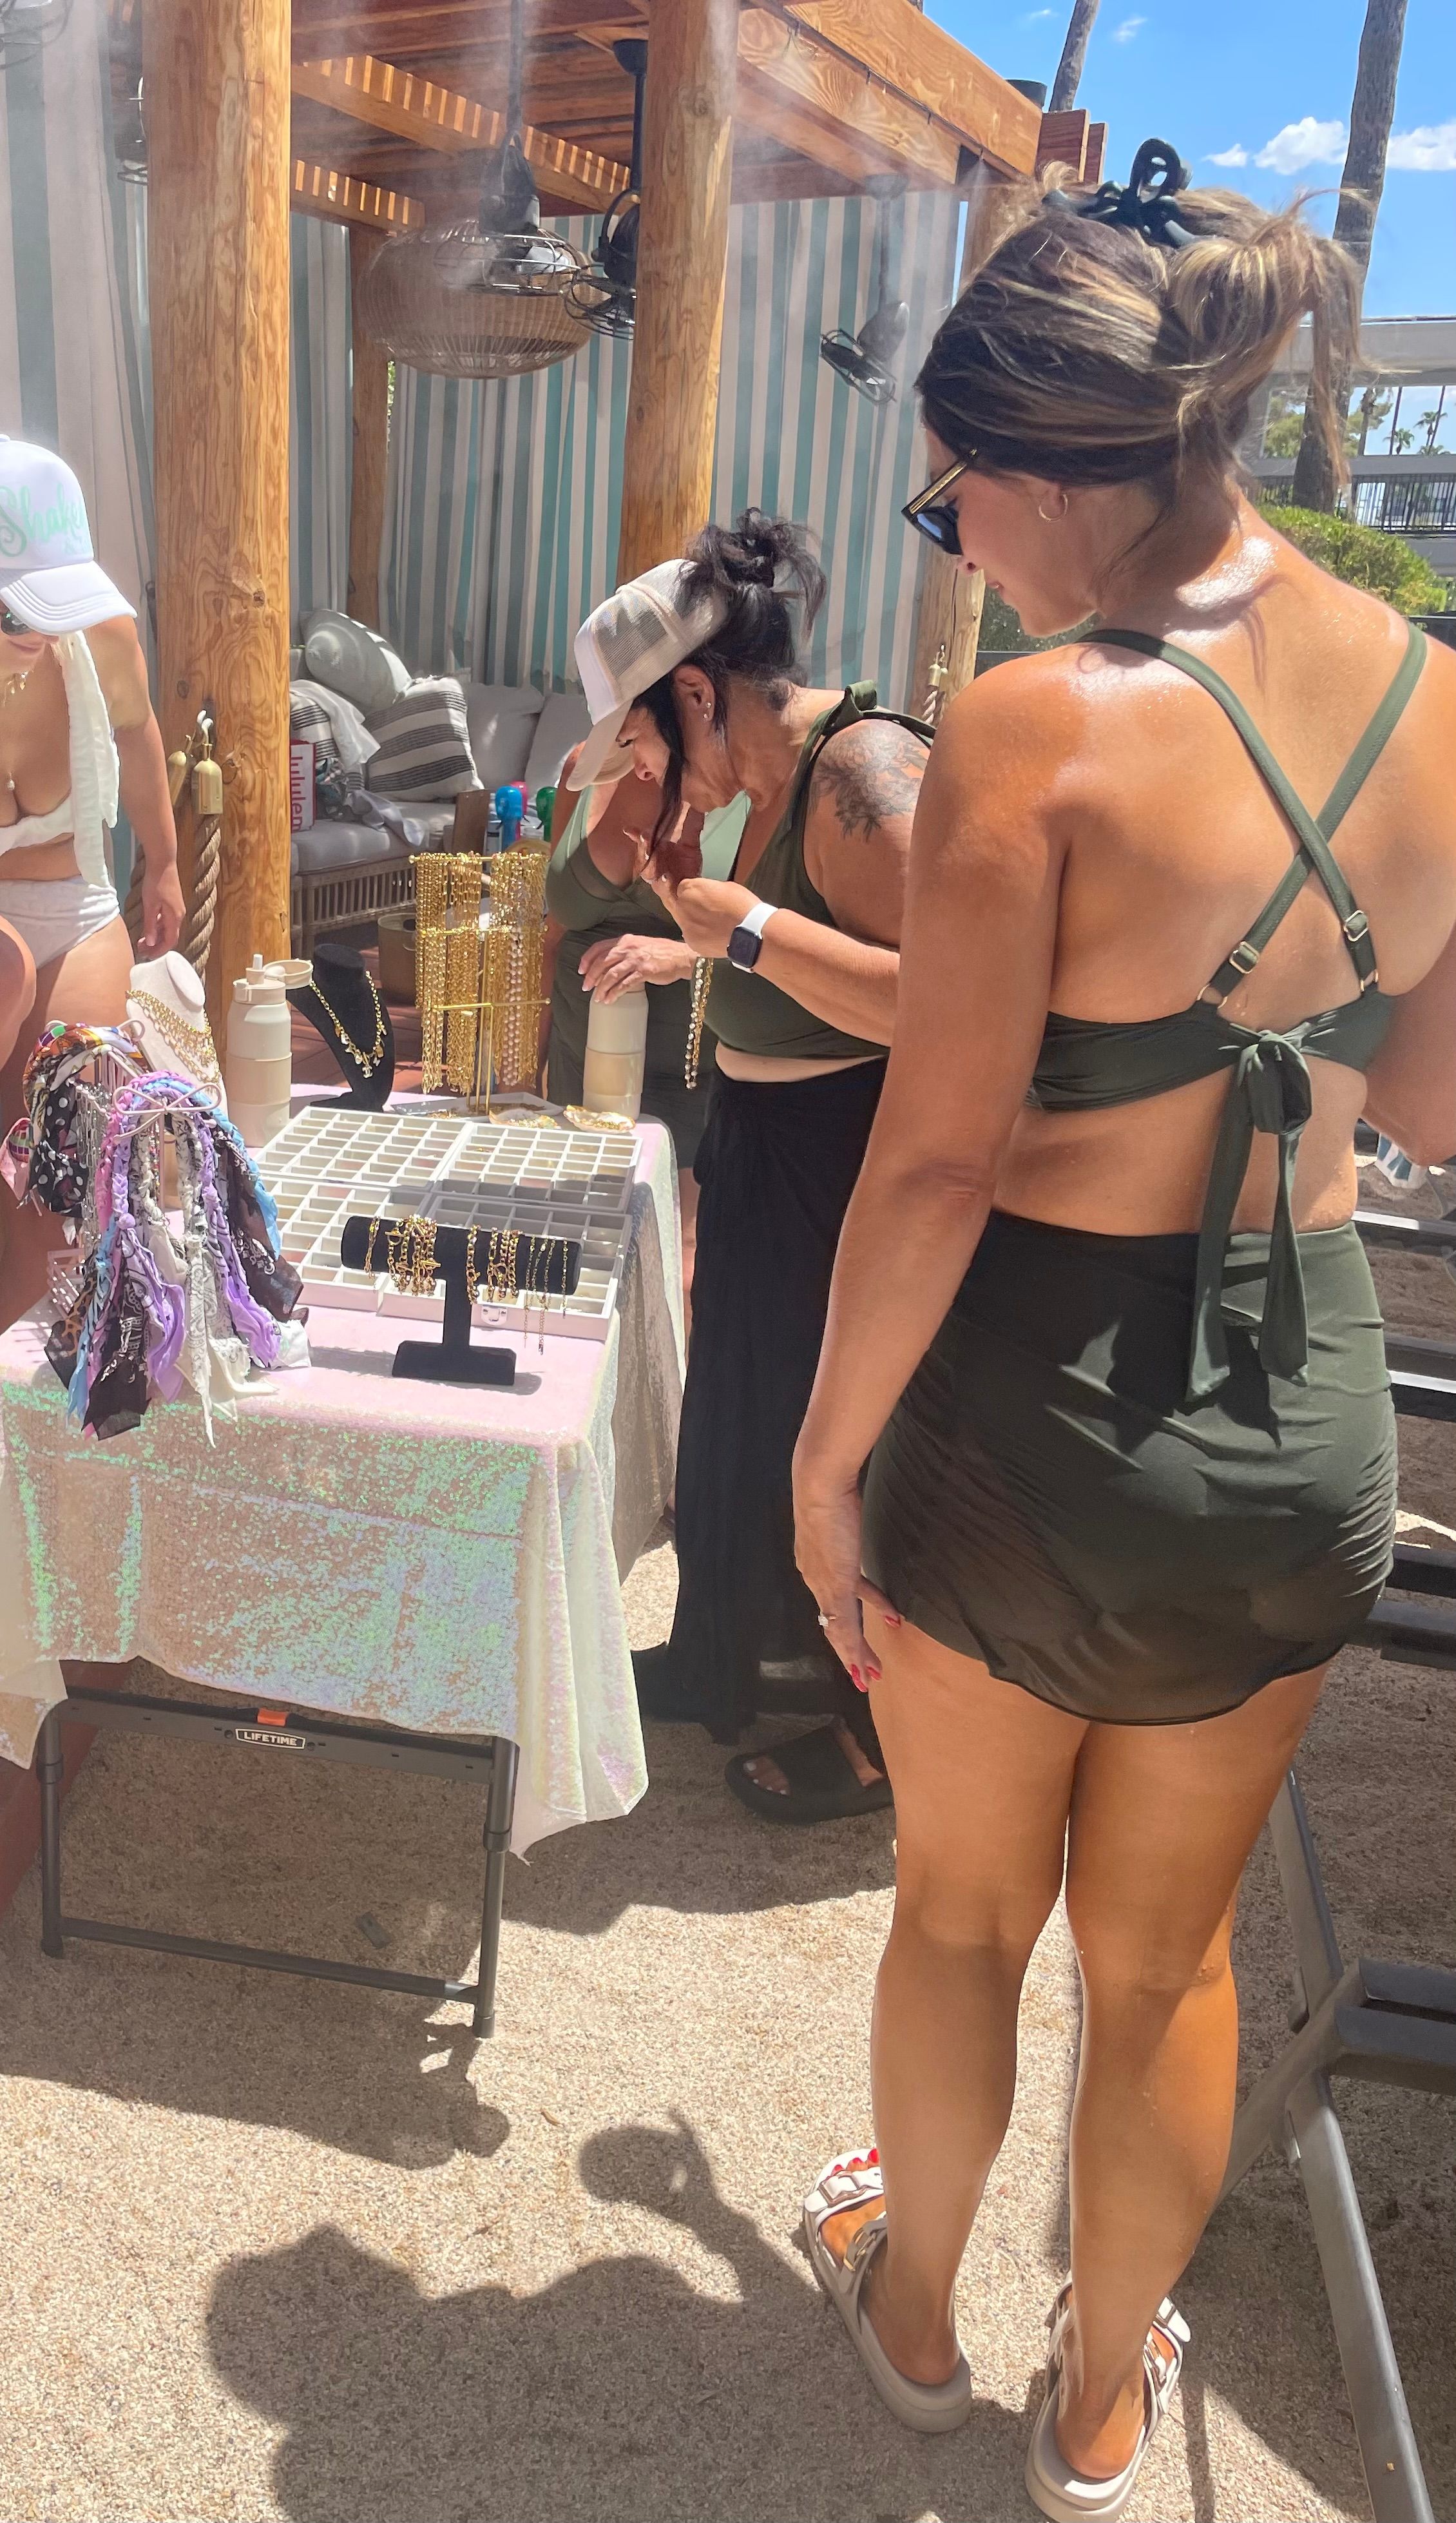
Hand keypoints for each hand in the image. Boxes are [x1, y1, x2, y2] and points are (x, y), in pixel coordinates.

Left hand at [139, 861, 185, 953]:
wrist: (163, 862)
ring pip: (167, 930)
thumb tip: (151, 943)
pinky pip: (166, 922)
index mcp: (175, 918)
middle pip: (170, 938)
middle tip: (142, 951)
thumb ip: (150, 925)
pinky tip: (148, 928)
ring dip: (156, 937)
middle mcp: (179, 916)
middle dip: (156, 947)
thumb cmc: (156, 882)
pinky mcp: (172, 905)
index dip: (159, 952)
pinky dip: (157, 928)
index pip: (170, 942)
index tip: (147, 956)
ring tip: (142, 941)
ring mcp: (177, 910)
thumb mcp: (150, 905)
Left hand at [577, 933, 695, 1000]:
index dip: (587, 960)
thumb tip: (607, 967)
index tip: (580, 971)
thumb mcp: (639, 946)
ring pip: (611, 975)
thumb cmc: (660, 953)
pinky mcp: (644, 971)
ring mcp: (635, 959)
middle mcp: (627, 948)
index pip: (598, 948)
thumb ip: (623, 952)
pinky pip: (624, 984)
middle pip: (602, 962)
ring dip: (601, 988)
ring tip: (598, 998)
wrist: (680, 957)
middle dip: (591, 977)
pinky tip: (610, 999)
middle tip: (585, 988)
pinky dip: (614, 993)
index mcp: (624, 940)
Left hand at [646, 869, 760, 958]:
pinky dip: (699, 934)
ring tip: (712, 923)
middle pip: (677, 902)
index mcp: (690, 889)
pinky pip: (691, 935)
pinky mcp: (691, 942)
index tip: (699, 894)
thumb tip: (706, 893)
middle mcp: (682, 906)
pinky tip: (713, 933)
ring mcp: (685, 926)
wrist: (750, 932)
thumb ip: (708, 888)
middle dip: (686, 904)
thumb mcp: (725, 886)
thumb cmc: (742, 906)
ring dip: (693, 920)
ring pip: (683, 920)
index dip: (692, 890)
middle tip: (700, 908)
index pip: (681, 886)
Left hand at [791, 1442, 901, 1689]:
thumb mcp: (837, 1513)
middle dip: (850, 1652)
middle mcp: (814, 1579)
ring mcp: (824, 1583)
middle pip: (834, 1624)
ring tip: (870, 1675)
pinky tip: (864, 1657)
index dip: (842, 1628)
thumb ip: (843, 1524)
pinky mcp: (837, 1581)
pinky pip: (846, 1621)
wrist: (820, 1482)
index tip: (854, 1644)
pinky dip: (854, 1644)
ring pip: (840, 1629)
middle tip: (864, 1675)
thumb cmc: (829, 1490)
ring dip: (855, 1655)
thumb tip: (848, 1516)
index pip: (830, 1605)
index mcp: (813, 1565)